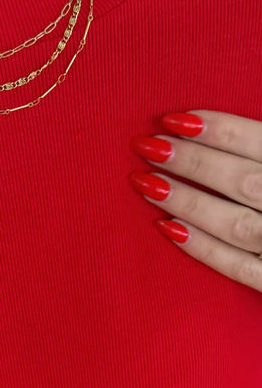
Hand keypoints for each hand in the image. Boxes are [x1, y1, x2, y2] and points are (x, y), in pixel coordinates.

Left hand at [128, 110, 261, 292]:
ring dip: (187, 202)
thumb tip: (213, 121)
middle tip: (147, 145)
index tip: (173, 118)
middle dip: (191, 162)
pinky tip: (167, 228)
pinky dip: (203, 249)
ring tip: (145, 182)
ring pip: (235, 224)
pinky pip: (240, 268)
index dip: (218, 129)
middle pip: (243, 181)